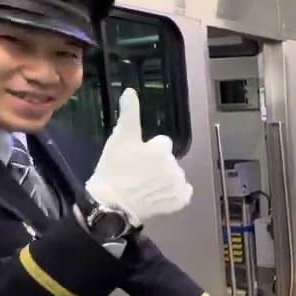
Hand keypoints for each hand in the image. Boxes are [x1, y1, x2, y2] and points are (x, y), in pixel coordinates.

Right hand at [85, 89, 192, 225]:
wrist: (112, 205)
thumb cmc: (114, 170)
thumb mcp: (119, 138)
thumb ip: (129, 114)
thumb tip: (131, 90)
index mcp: (162, 147)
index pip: (161, 144)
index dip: (148, 150)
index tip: (135, 159)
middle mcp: (175, 164)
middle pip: (167, 160)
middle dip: (156, 165)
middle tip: (137, 175)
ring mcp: (179, 184)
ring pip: (174, 176)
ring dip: (164, 180)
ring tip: (144, 188)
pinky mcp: (180, 202)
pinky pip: (183, 194)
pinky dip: (173, 195)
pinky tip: (158, 197)